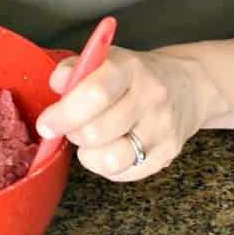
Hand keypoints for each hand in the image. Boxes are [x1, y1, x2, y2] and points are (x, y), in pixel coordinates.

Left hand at [35, 46, 214, 181]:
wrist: (187, 87)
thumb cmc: (135, 76)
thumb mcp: (106, 59)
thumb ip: (76, 68)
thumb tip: (58, 83)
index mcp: (131, 68)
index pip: (96, 93)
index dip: (65, 112)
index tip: (46, 125)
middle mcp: (151, 97)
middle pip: (97, 131)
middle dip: (74, 133)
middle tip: (73, 126)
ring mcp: (162, 129)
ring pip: (111, 159)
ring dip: (90, 154)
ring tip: (93, 140)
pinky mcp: (167, 155)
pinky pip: (123, 174)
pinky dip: (107, 166)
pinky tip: (111, 148)